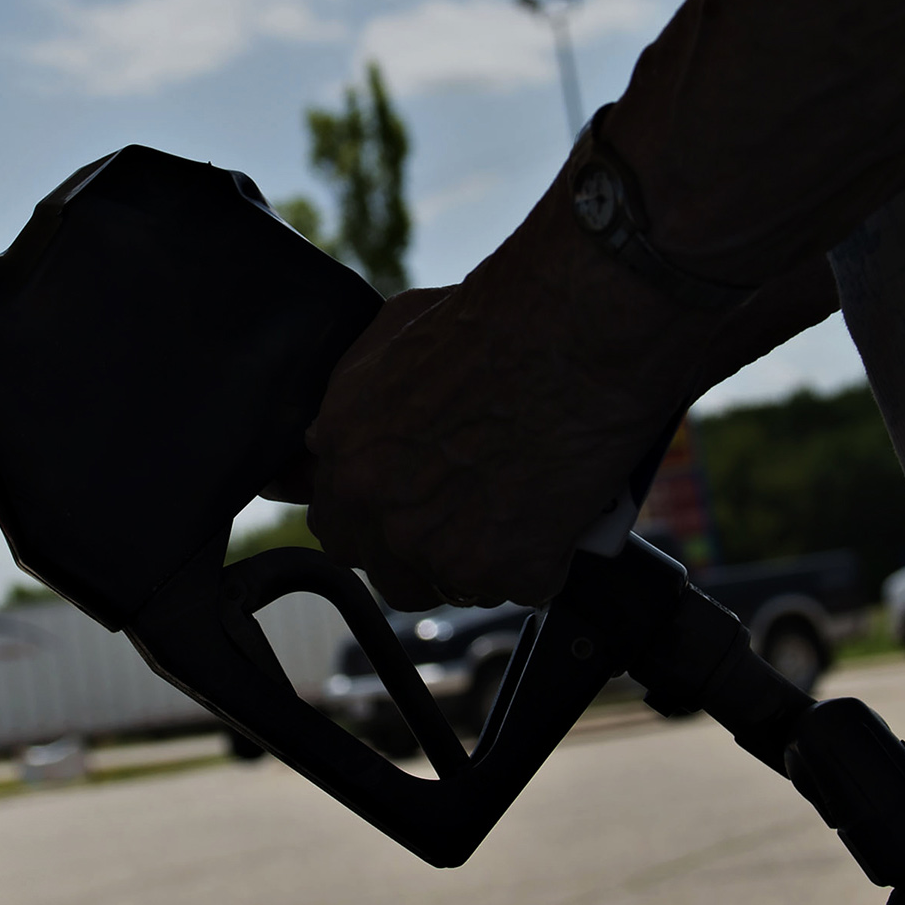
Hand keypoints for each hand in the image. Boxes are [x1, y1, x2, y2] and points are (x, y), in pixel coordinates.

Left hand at [299, 187, 840, 611]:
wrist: (577, 327)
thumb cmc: (497, 316)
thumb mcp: (389, 337)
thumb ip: (349, 402)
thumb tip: (328, 440)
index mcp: (343, 453)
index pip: (334, 524)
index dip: (374, 520)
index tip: (408, 509)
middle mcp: (377, 507)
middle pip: (382, 569)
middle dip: (417, 551)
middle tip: (465, 516)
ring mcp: (436, 547)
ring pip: (444, 588)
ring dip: (474, 564)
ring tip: (514, 513)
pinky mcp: (504, 569)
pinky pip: (520, 586)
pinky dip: (544, 558)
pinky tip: (561, 512)